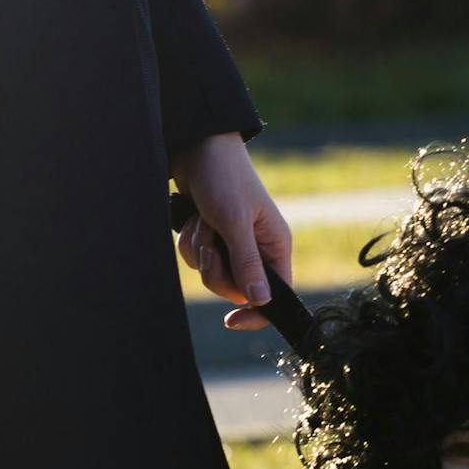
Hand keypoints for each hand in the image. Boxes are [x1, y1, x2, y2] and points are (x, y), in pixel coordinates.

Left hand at [171, 133, 293, 327]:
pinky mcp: (213, 237)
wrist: (197, 148)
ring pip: (212, 274)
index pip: (276, 294)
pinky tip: (194, 219)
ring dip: (200, 251)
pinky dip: (191, 242)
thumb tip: (261, 301)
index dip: (257, 313)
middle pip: (235, 288)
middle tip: (211, 243)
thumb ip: (247, 262)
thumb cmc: (224, 177)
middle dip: (216, 269)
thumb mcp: (235, 221)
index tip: (232, 320)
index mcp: (275, 245)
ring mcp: (233, 244)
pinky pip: (197, 259)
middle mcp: (258, 248)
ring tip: (204, 221)